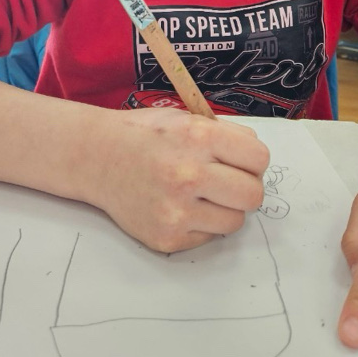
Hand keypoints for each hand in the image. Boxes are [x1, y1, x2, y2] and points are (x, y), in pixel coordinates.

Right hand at [84, 108, 269, 251]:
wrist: (97, 157)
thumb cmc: (146, 136)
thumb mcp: (186, 119)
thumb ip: (225, 135)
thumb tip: (256, 161)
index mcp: (199, 137)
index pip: (259, 158)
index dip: (253, 161)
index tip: (241, 162)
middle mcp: (189, 174)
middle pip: (253, 195)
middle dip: (245, 188)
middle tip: (227, 182)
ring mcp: (177, 210)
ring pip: (235, 222)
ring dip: (225, 209)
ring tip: (203, 195)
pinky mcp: (167, 237)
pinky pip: (208, 237)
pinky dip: (201, 225)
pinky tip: (181, 207)